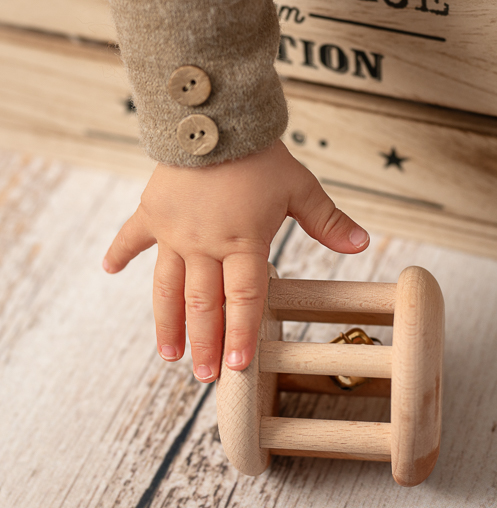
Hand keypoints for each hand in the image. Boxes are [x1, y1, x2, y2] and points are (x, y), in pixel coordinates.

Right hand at [102, 140, 368, 382]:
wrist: (215, 117)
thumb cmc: (260, 155)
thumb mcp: (300, 187)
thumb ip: (328, 221)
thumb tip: (363, 243)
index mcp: (243, 241)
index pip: (245, 299)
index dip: (243, 335)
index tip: (239, 368)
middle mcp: (205, 244)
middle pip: (205, 304)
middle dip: (206, 344)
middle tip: (205, 377)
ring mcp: (174, 232)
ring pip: (169, 287)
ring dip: (167, 323)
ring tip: (169, 355)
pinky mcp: (153, 212)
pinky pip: (133, 236)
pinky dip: (121, 252)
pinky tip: (108, 270)